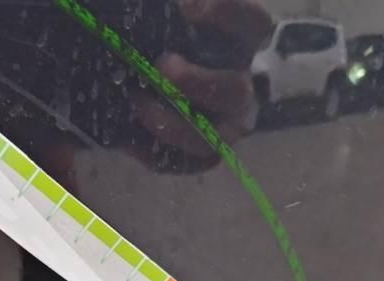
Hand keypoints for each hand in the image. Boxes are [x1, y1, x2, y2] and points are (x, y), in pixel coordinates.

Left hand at [134, 0, 272, 162]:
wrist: (143, 87)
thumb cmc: (164, 46)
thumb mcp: (168, 25)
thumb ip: (168, 15)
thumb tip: (174, 7)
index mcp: (239, 47)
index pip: (253, 26)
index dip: (228, 15)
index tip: (189, 8)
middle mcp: (239, 89)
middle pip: (234, 91)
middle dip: (196, 82)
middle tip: (162, 66)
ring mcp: (223, 128)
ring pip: (210, 138)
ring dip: (172, 123)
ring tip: (137, 103)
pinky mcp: (199, 158)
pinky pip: (182, 162)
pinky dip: (154, 151)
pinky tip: (130, 135)